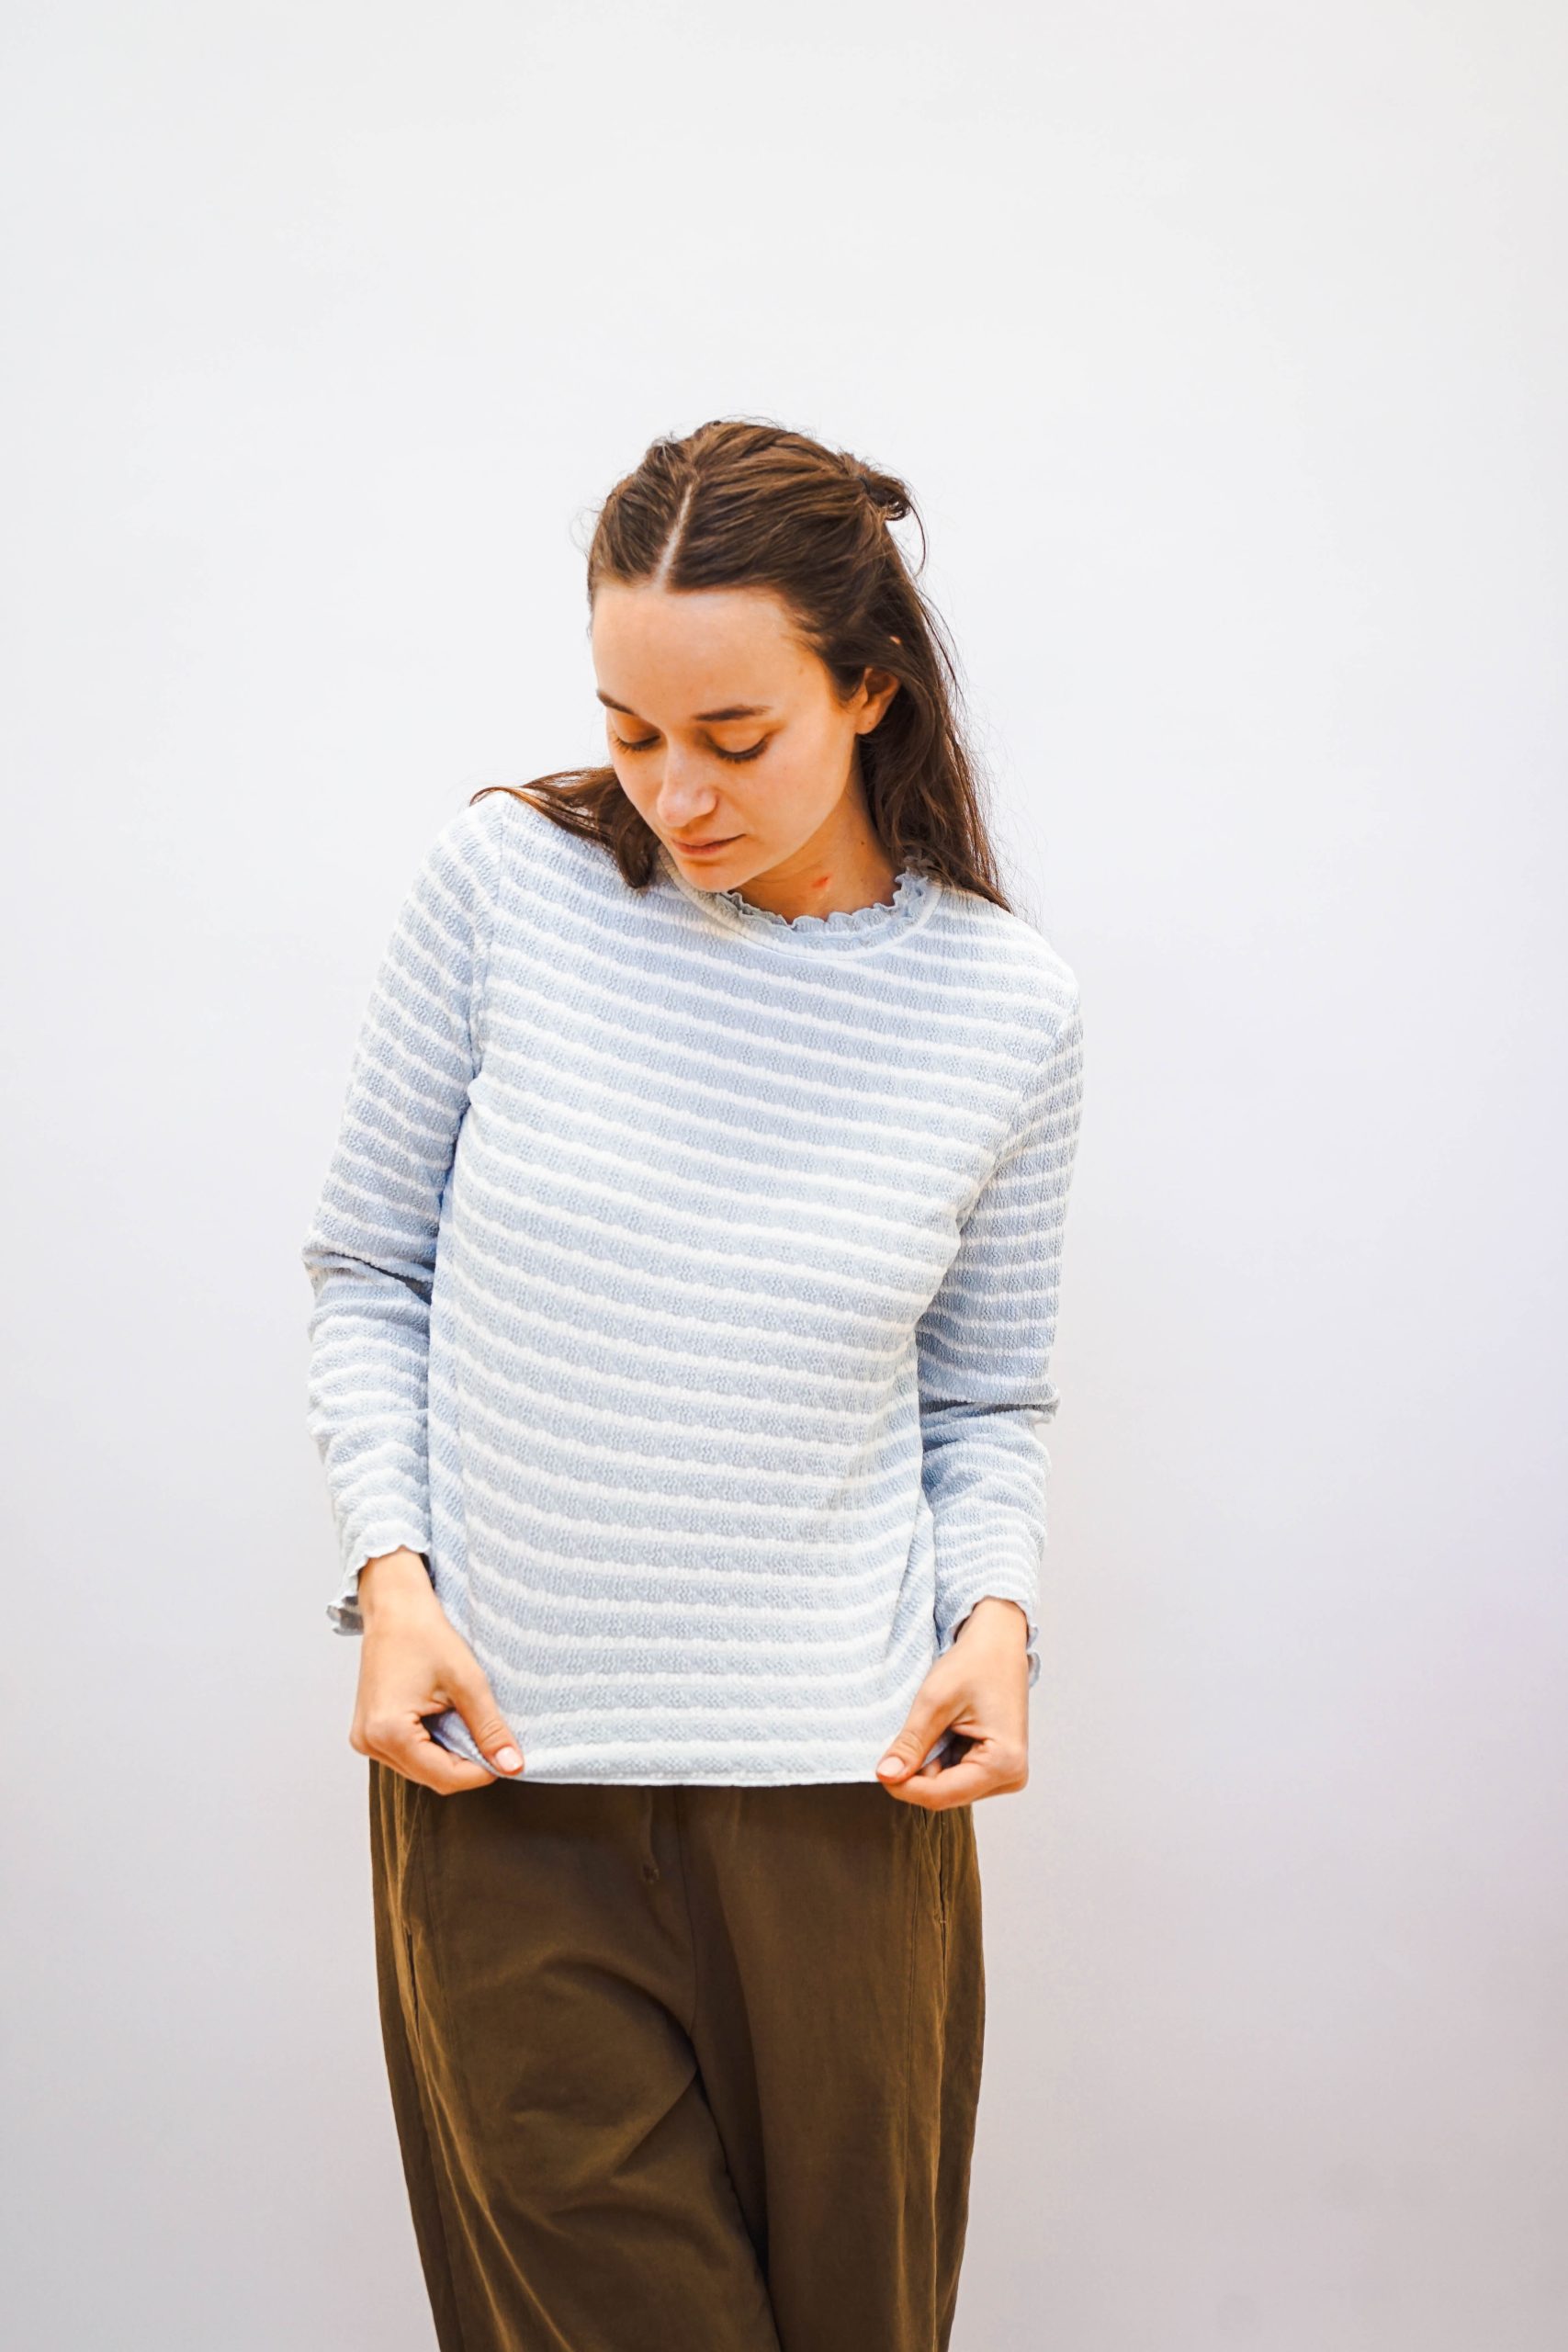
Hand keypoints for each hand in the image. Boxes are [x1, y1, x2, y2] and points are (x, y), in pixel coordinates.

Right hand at [348, 1548, 525, 1792]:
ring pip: (420, 1769)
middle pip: (431, 1777)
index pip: (444, 1777)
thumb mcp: (467, 1682)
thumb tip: (512, 1765)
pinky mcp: (368, 1732)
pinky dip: (432, 1746)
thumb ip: (490, 1729)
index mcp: (388, 1732)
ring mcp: (365, 1739)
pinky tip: (443, 1719)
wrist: (394, 1607)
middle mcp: (369, 1742)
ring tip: (463, 1719)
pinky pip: (408, 1755)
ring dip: (449, 1756)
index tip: (507, 1758)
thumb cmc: (425, 1635)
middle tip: (490, 1737)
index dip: (481, 1772)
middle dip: (465, 1764)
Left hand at [874, 1597, 1030, 1808]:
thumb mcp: (935, 1701)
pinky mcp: (997, 1768)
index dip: (904, 1786)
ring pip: (948, 1787)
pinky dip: (941, 1757)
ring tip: (938, 1724)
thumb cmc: (974, 1664)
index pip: (941, 1795)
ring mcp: (1006, 1774)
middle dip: (918, 1770)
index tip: (879, 1769)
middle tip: (912, 1732)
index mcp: (1004, 1763)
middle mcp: (1011, 1776)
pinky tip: (947, 1730)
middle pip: (945, 1794)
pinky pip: (956, 1776)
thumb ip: (911, 1743)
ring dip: (930, 1762)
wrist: (998, 1643)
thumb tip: (886, 1776)